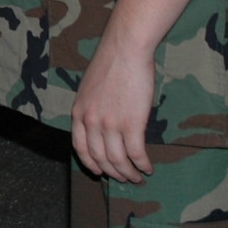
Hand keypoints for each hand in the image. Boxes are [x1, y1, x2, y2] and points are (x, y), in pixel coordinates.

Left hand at [70, 37, 156, 182]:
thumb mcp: (90, 88)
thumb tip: (101, 126)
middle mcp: (91, 121)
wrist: (125, 49)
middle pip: (100, 158)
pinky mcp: (131, 124)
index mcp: (78, 112)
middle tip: (125, 179)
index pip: (80, 148)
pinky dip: (142, 164)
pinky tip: (148, 167)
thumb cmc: (111, 63)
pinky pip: (136, 153)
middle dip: (113, 173)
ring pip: (118, 161)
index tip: (100, 173)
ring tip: (138, 177)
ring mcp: (110, 124)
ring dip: (129, 173)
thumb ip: (92, 108)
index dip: (91, 164)